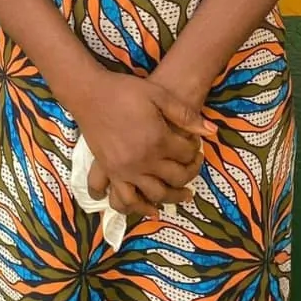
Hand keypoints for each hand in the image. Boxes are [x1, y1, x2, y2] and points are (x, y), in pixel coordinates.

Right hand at [76, 72, 214, 217]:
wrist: (90, 94)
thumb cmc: (125, 91)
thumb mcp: (159, 95)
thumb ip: (185, 115)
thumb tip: (211, 132)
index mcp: (158, 139)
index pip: (187, 155)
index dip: (195, 151)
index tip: (195, 145)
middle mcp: (143, 160)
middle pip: (176, 178)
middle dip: (190, 174)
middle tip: (194, 167)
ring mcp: (125, 170)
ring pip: (154, 195)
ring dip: (172, 199)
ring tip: (183, 195)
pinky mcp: (110, 173)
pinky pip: (124, 199)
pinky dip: (137, 208)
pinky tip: (148, 209)